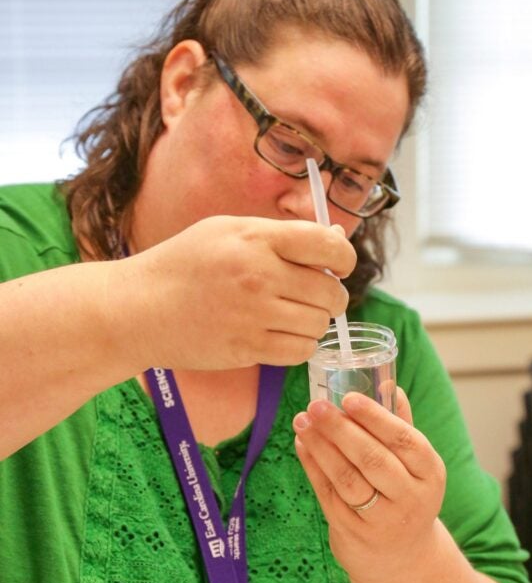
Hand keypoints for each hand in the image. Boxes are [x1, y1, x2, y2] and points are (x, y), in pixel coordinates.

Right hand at [112, 215, 354, 370]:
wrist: (138, 307)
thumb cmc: (184, 264)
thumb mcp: (227, 230)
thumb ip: (280, 235)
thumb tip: (334, 238)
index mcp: (257, 239)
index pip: (328, 246)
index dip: (343, 257)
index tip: (338, 265)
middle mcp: (259, 276)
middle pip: (330, 292)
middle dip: (331, 295)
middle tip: (315, 295)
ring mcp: (253, 315)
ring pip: (319, 324)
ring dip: (315, 322)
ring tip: (293, 314)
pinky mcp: (247, 348)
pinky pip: (299, 351)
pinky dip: (299, 345)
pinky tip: (283, 334)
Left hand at [292, 389, 446, 582]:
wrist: (401, 560)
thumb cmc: (405, 495)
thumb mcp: (414, 466)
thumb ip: (401, 425)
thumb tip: (387, 381)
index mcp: (430, 473)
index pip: (405, 440)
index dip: (376, 417)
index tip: (350, 397)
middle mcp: (410, 499)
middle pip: (372, 459)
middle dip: (340, 429)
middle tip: (316, 405)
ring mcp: (381, 520)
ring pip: (346, 478)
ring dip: (321, 446)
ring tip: (302, 420)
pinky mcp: (353, 533)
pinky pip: (328, 494)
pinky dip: (312, 466)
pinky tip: (303, 444)